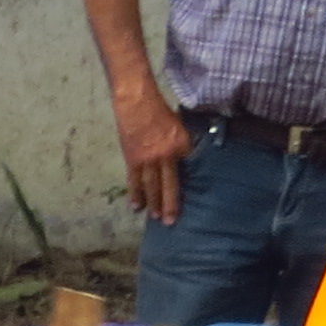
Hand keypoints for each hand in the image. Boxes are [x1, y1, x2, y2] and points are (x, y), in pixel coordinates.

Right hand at [114, 87, 191, 223]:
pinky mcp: (133, 160)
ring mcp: (148, 160)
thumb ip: (182, 143)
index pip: (188, 168)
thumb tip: (185, 158)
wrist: (137, 103)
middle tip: (171, 222)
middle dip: (170, 204)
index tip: (192, 198)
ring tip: (155, 218)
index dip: (189, 184)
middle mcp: (166, 156)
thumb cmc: (159, 110)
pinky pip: (134, 182)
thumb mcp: (179, 125)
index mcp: (181, 145)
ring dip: (153, 204)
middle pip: (169, 185)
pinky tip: (136, 206)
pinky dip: (136, 195)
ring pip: (152, 187)